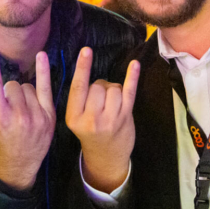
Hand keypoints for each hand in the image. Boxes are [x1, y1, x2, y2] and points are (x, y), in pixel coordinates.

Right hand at [0, 39, 54, 190]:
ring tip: (20, 111)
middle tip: (8, 108)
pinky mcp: (49, 116)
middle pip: (12, 85)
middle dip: (8, 92)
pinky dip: (42, 71)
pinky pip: (45, 87)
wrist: (18, 164)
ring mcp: (36, 115)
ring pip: (27, 87)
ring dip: (22, 94)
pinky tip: (41, 56)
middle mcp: (19, 115)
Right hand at [65, 47, 139, 192]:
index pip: (79, 87)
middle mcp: (91, 119)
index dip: (83, 67)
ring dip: (114, 90)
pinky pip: (129, 92)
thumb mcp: (76, 120)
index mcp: (74, 117)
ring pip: (114, 88)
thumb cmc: (89, 135)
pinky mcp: (125, 118)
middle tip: (101, 101)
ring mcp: (110, 119)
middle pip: (98, 86)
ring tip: (111, 103)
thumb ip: (80, 100)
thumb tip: (90, 72)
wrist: (105, 158)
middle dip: (101, 86)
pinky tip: (134, 65)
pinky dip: (132, 77)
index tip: (86, 50)